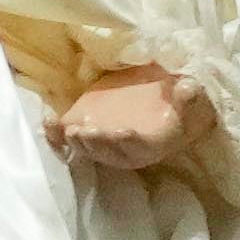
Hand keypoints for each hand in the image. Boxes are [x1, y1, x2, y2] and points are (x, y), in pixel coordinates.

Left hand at [50, 69, 205, 189]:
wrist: (167, 102)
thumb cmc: (179, 101)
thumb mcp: (191, 97)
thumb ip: (189, 94)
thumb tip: (189, 87)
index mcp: (156, 142)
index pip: (142, 146)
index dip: (130, 141)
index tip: (122, 131)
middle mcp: (130, 149)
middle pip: (112, 153)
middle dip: (97, 144)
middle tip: (83, 131)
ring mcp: (110, 143)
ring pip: (93, 150)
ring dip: (79, 141)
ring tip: (67, 129)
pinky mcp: (95, 132)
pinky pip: (76, 139)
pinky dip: (59, 134)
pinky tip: (48, 122)